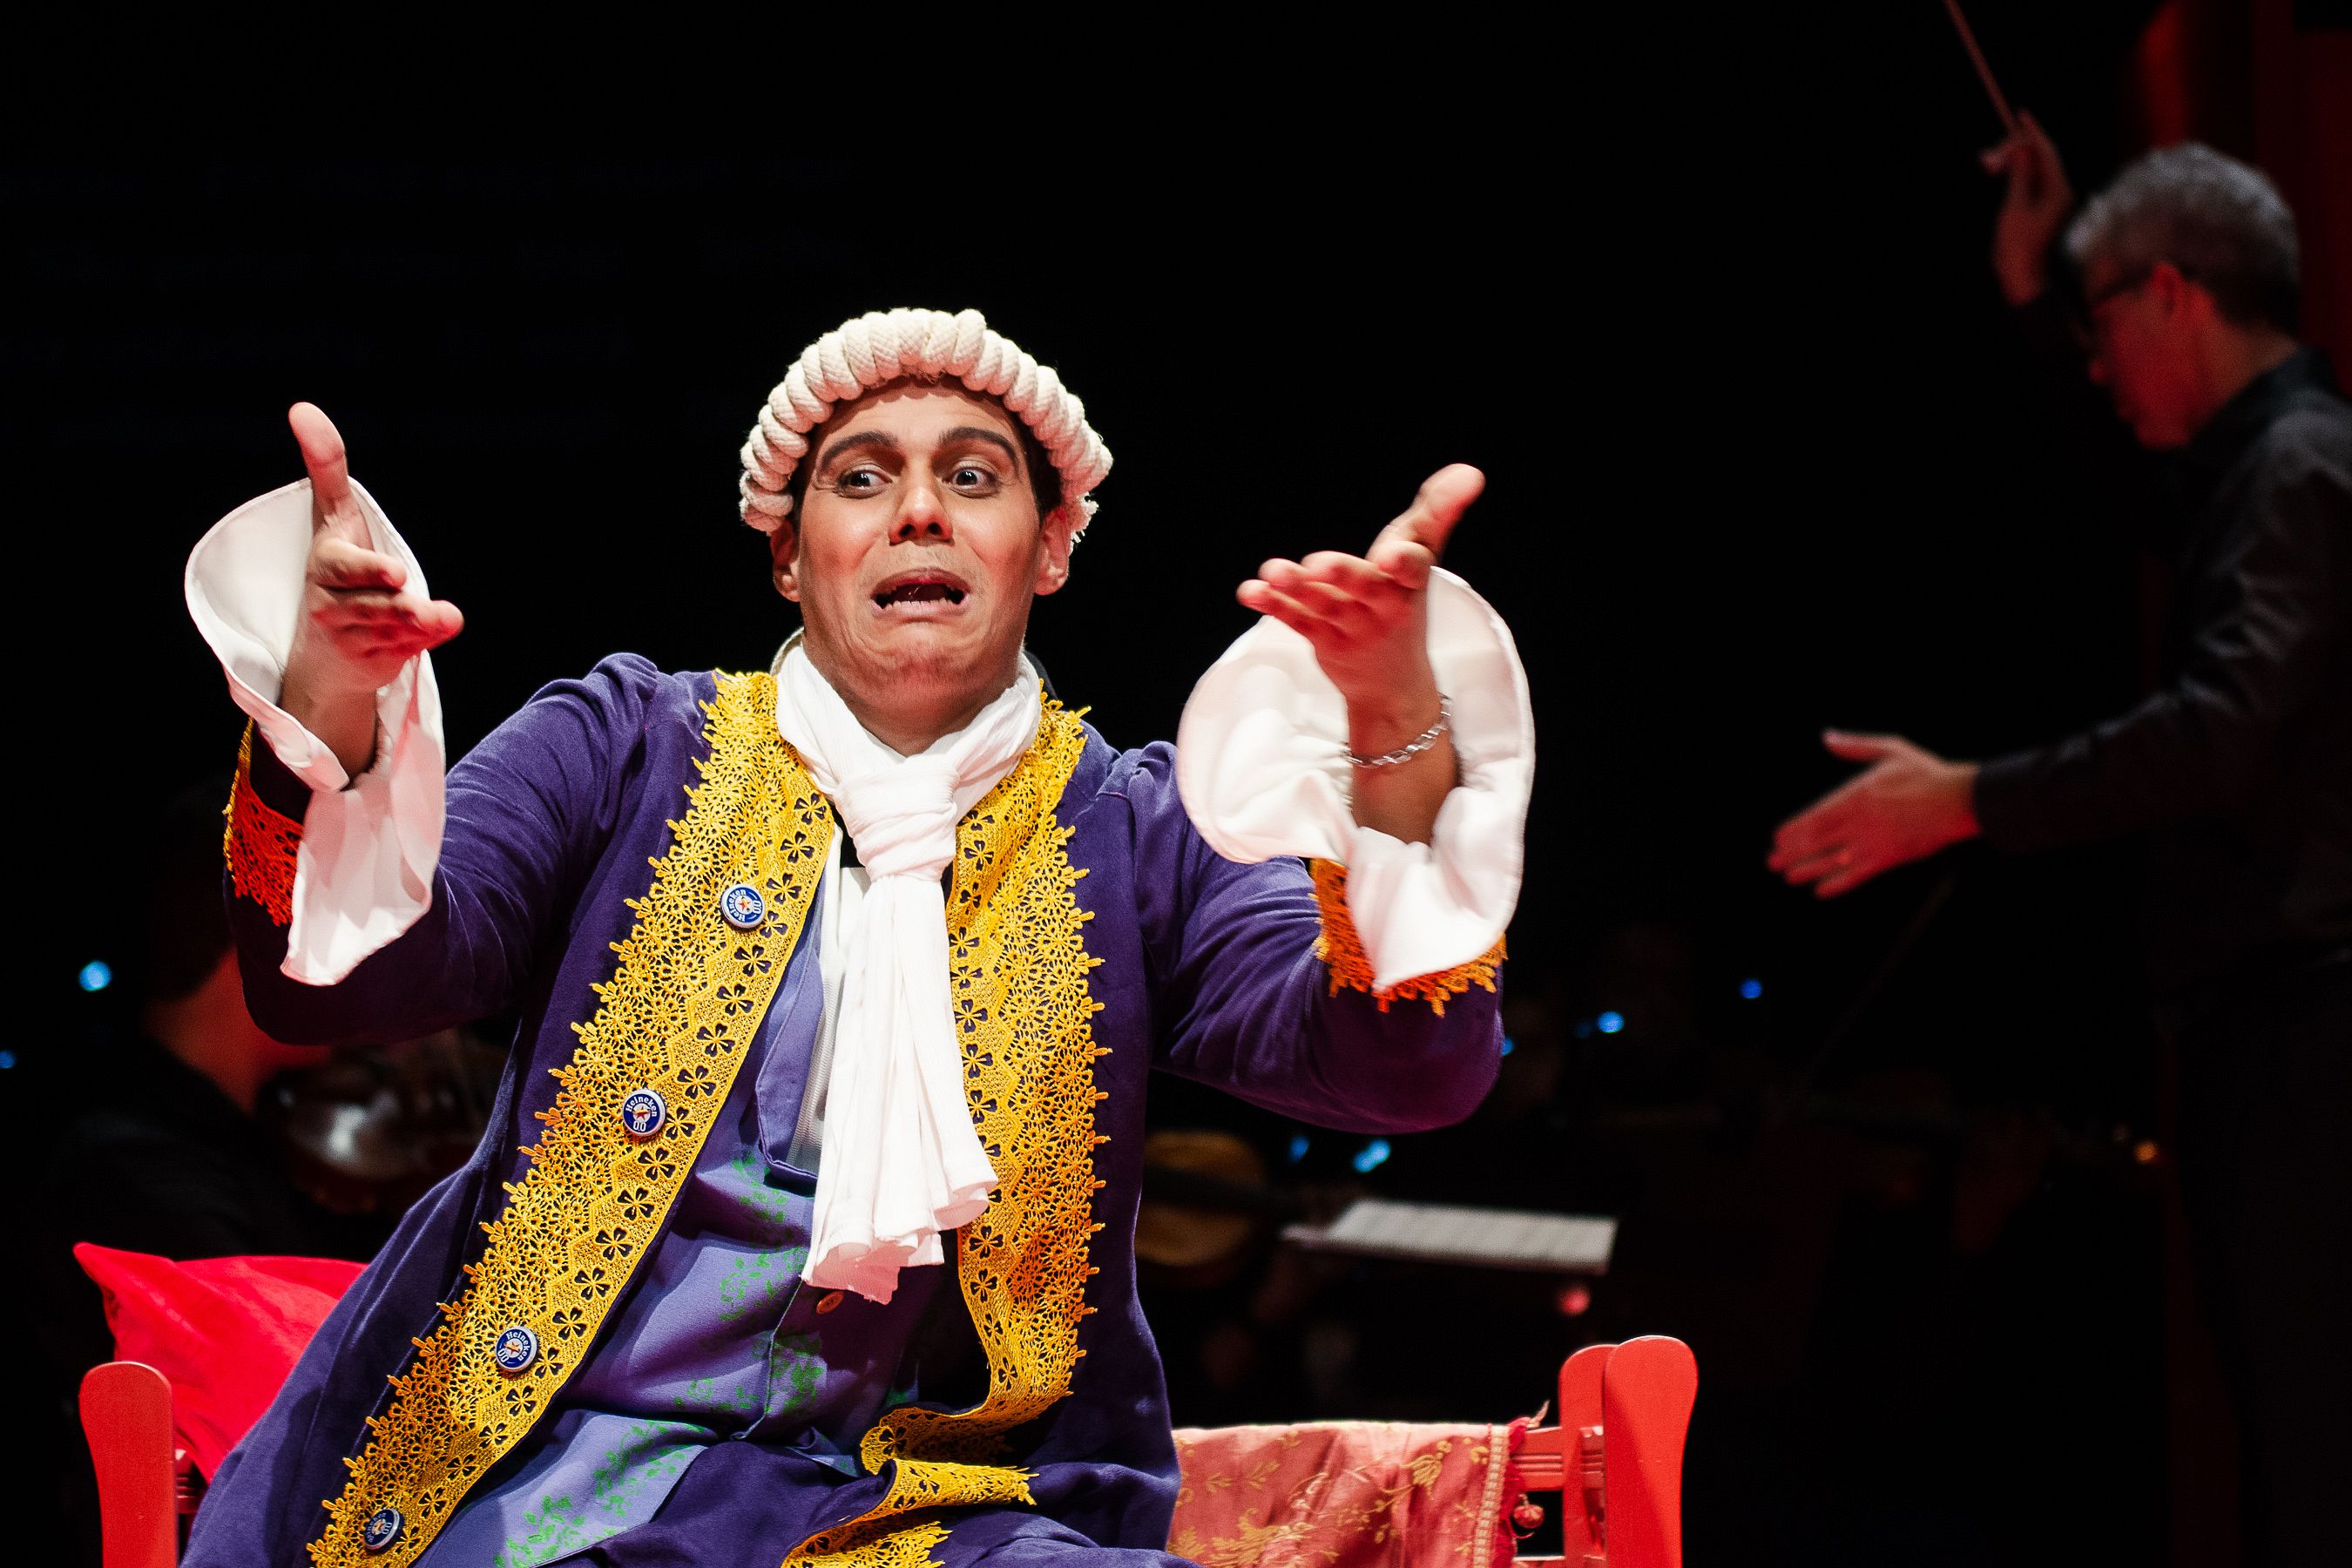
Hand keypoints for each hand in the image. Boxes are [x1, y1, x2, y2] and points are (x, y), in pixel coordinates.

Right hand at [278, 403, 462, 774]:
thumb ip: (326, 466)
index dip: (368, 570)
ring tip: (443, 616)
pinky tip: (446, 625)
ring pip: (392, 628)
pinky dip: (425, 639)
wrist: (327, 647)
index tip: (397, 573)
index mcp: (328, 566)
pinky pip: (406, 648)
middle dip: (393, 603)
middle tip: (415, 599)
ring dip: (419, 623)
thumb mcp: (334, 516)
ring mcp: (358, 634)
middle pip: (370, 603)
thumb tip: (303, 408)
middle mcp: (337, 603)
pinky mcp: (380, 656)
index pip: (344, 567)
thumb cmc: (338, 566)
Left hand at [1238, 464, 1483, 844]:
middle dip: (1343, 574)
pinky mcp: (1323, 640)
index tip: (1390, 554)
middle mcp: (1383, 606)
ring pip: (1323, 604)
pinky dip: (1273, 604)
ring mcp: (1351, 626)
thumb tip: (1470, 471)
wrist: (1395, 685)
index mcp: (1410, 582)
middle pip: (1364, 587)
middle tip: (1318, 564)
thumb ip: (1438, 511)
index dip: (1403, 560)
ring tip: (1274, 570)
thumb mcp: (1423, 557)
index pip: (1414, 568)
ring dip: (1296, 587)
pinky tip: (1250, 590)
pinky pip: (1296, 620)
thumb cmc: (1404, 600)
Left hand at [1768, 731, 1980, 897]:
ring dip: (1808, 869)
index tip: (1778, 838)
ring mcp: (1873, 842)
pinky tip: (1821, 891)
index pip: (1816, 816)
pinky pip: (1857, 876)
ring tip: (1789, 876)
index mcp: (1857, 795)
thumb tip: (1828, 737)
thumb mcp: (1890, 751)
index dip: (1795, 830)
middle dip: (1792, 852)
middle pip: (1817, 840)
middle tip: (1773, 862)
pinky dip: (1838, 884)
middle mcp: (1860, 821)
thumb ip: (1856, 747)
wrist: (1959, 800)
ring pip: (1832, 860)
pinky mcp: (1889, 859)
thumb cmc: (1926, 774)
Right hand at [1981, 110, 2072, 306]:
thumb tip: (2021, 150)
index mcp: (2057, 190)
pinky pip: (2029, 184)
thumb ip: (2018, 176)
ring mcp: (2051, 203)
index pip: (2046, 152)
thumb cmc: (2017, 248)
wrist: (2023, 280)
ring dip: (2011, 165)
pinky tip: (2000, 175)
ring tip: (1987, 166)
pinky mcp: (2041, 212)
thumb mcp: (2014, 208)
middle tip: (1986, 160)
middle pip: (2038, 160)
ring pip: (2031, 171)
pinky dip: (2014, 177)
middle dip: (2013, 153)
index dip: (2033, 133)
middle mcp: (2058, 193)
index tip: (2021, 115)